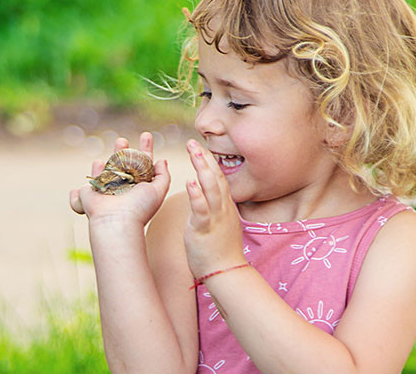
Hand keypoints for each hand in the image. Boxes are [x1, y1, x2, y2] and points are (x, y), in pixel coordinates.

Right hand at [69, 132, 170, 228]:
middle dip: (125, 150)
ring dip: (113, 155)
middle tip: (123, 139)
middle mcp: (125, 186)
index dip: (146, 149)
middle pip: (125, 163)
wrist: (116, 221)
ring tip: (119, 142)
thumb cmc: (139, 208)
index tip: (147, 135)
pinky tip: (98, 162)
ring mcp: (108, 188)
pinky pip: (94, 177)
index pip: (144, 164)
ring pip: (110, 167)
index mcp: (140, 185)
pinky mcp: (93, 191)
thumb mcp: (158, 191)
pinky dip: (96, 169)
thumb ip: (163, 175)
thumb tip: (162, 160)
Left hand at [183, 139, 246, 277]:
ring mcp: (216, 217)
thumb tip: (208, 200)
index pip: (219, 178)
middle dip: (205, 158)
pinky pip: (201, 209)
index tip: (200, 147)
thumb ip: (215, 209)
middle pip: (216, 178)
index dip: (210, 162)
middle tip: (193, 141)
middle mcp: (222, 208)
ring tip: (194, 152)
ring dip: (202, 169)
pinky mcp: (205, 229)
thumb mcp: (220, 224)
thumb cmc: (221, 251)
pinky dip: (196, 195)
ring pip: (211, 188)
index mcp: (224, 207)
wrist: (226, 273)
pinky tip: (189, 182)